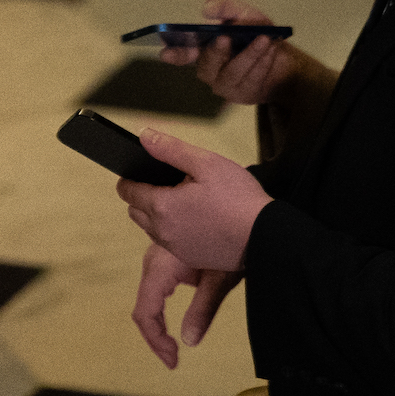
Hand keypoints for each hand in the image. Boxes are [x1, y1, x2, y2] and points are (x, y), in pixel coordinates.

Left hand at [115, 128, 272, 272]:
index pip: (128, 192)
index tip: (135, 172)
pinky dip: (173, 230)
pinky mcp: (192, 259)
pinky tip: (195, 219)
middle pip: (135, 212)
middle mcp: (164, 232)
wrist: (266, 236)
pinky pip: (170, 243)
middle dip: (141, 197)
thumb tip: (144, 137)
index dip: (129, 179)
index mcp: (162, 206)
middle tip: (163, 183)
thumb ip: (170, 149)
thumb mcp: (205, 162)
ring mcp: (177, 249)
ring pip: (151, 229)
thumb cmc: (238, 197)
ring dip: (156, 215)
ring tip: (181, 200)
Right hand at [129, 241, 240, 369]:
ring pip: (148, 294)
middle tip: (173, 357)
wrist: (242, 214)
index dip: (155, 340)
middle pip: (144, 305)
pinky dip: (160, 305)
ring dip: (156, 321)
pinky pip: (155, 283)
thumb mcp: (220, 280)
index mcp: (162, 265)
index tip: (172, 360)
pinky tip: (170, 317)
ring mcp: (159, 253)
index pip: (145, 311)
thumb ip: (203, 311)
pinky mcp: (167, 251)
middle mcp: (155, 258)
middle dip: (155, 335)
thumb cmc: (235, 242)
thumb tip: (189, 341)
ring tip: (171, 344)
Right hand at [160, 0, 293, 105]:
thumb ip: (226, 7)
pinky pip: (251, 79)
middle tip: (226, 36)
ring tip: (264, 38)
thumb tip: (207, 9)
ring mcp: (225, 85)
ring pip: (233, 72)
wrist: (284, 60)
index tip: (165, 52)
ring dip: (249, 54)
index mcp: (203, 48)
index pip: (183, 54)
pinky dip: (262, 61)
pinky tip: (270, 49)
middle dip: (216, 50)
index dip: (174, 54)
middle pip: (207, 65)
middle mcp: (210, 69)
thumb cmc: (256, 34)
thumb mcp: (244, 14)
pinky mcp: (243, 94)